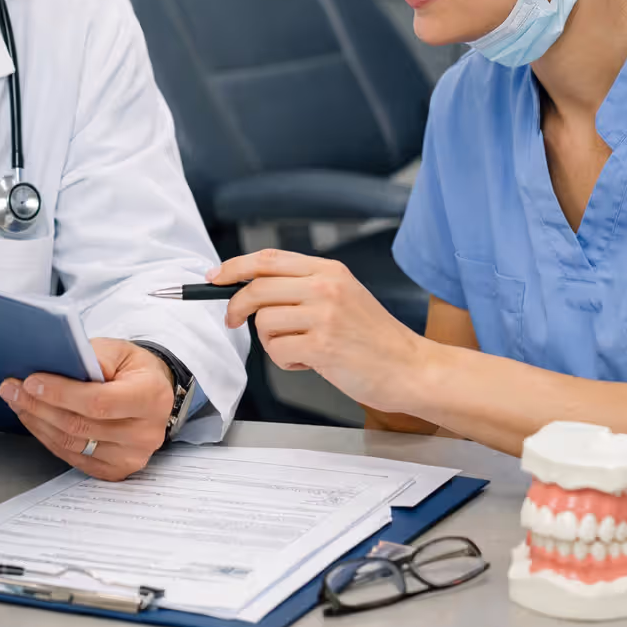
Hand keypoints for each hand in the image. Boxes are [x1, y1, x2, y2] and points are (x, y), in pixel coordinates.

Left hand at [0, 338, 174, 480]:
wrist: (152, 394)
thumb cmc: (133, 369)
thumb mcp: (119, 350)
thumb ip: (93, 357)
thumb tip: (58, 366)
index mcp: (151, 397)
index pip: (99, 402)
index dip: (61, 394)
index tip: (31, 382)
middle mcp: (146, 432)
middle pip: (81, 425)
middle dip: (40, 406)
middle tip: (12, 389)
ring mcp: (132, 456)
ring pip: (72, 443)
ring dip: (38, 422)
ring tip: (18, 401)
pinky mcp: (117, 470)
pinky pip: (73, 457)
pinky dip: (48, 438)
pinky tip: (35, 420)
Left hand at [213, 249, 427, 413]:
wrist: (411, 367)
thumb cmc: (375, 338)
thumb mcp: (343, 296)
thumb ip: (303, 288)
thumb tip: (252, 289)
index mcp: (329, 271)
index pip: (268, 259)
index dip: (234, 267)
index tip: (214, 276)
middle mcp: (326, 287)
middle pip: (257, 288)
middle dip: (235, 307)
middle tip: (232, 321)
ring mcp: (324, 316)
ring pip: (264, 323)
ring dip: (272, 342)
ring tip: (300, 349)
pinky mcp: (323, 346)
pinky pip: (278, 352)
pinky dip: (287, 362)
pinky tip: (311, 362)